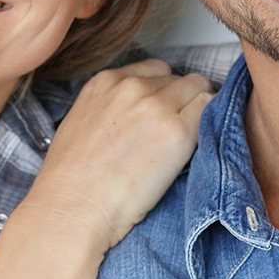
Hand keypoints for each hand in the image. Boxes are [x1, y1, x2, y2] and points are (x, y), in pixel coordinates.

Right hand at [27, 59, 212, 248]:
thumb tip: (136, 115)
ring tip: (185, 140)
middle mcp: (132, 86)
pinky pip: (209, 110)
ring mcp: (157, 106)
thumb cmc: (70, 179)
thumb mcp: (82, 123)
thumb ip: (110, 106)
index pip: (154, 70)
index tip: (163, 110)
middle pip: (178, 79)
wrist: (73, 207)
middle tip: (175, 131)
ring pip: (199, 88)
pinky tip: (194, 146)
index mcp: (105, 82)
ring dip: (197, 110)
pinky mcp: (178, 131)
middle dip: (181, 101)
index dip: (163, 91)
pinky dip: (208, 124)